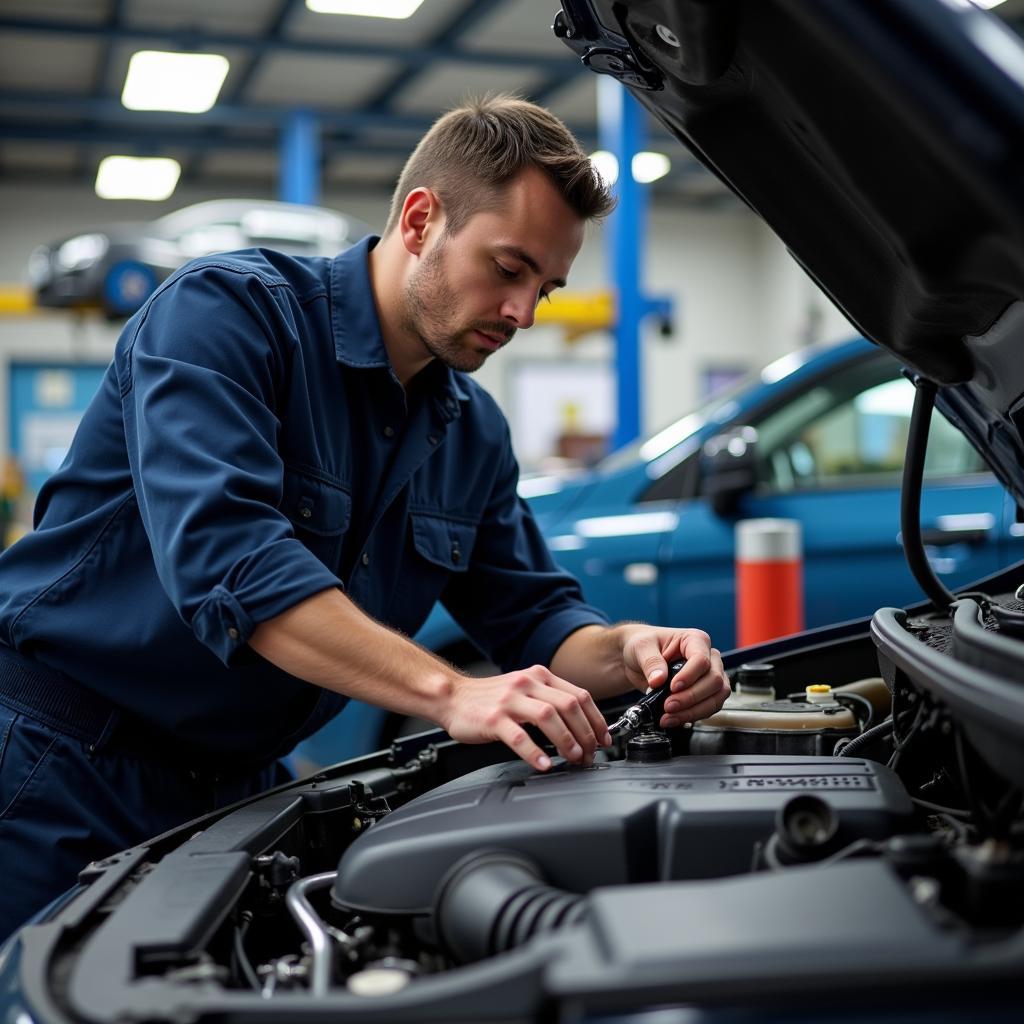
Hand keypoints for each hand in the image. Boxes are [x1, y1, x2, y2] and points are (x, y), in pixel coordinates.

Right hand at [440, 666, 611, 771]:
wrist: (452, 697)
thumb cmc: (490, 699)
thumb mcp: (524, 689)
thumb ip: (550, 700)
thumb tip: (582, 725)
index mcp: (539, 676)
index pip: (579, 695)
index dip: (597, 720)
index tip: (604, 739)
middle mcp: (527, 684)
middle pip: (569, 706)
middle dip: (586, 733)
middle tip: (590, 754)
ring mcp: (510, 701)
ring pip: (549, 717)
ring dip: (567, 741)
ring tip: (573, 758)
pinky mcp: (493, 719)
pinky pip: (519, 736)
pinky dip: (535, 752)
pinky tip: (543, 764)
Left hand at [619, 626, 729, 727]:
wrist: (637, 659)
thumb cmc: (643, 645)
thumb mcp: (641, 647)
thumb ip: (651, 662)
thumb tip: (658, 680)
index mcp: (695, 640)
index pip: (702, 659)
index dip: (689, 676)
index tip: (673, 687)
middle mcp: (708, 657)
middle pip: (714, 681)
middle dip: (691, 697)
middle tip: (669, 705)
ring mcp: (709, 676)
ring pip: (716, 697)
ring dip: (694, 711)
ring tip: (669, 716)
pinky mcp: (706, 693)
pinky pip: (709, 708)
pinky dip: (692, 716)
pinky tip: (674, 718)